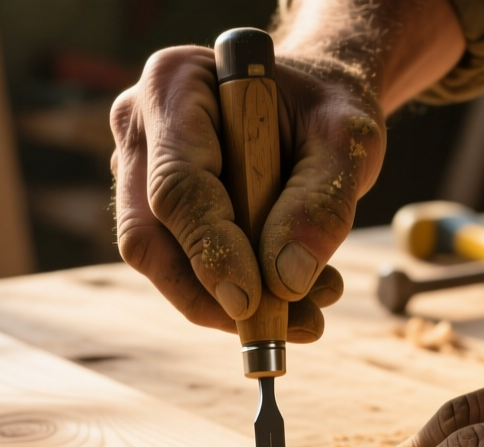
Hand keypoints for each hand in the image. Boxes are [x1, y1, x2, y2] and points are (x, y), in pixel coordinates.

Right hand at [109, 0, 464, 339]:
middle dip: (213, 294)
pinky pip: (180, 269)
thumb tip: (286, 281)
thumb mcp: (347, 141)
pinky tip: (293, 298)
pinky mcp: (155, 214)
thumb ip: (322, 202)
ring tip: (308, 311)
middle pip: (149, 235)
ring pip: (161, 262)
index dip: (210, 250)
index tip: (251, 303)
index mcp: (175, 84)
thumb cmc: (325, 112)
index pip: (176, 184)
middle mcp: (140, 128)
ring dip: (228, 304)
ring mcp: (136, 174)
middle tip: (287, 326)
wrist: (313, 109)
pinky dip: (234, 296)